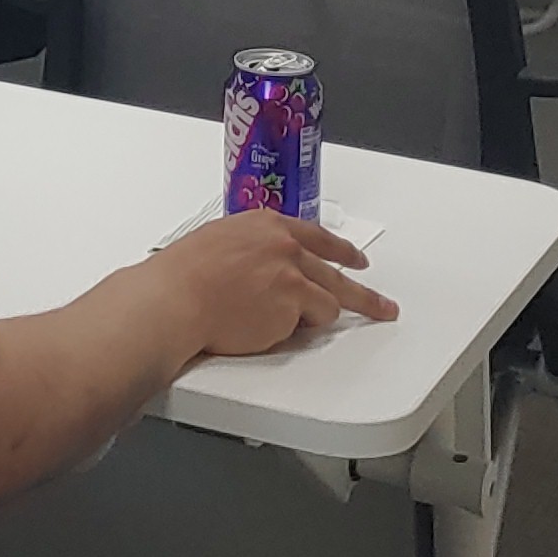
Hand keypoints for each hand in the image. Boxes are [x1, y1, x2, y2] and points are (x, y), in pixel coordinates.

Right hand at [156, 209, 394, 358]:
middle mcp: (286, 246)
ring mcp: (292, 277)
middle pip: (337, 272)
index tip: (358, 259)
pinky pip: (305, 326)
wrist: (174, 298)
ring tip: (294, 325)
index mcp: (267, 225)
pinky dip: (291, 331)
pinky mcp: (292, 307)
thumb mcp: (220, 240)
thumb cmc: (183, 274)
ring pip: (328, 302)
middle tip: (383, 306)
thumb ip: (253, 249)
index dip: (343, 251)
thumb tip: (264, 267)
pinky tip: (263, 329)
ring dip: (319, 317)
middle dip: (365, 295)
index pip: (318, 237)